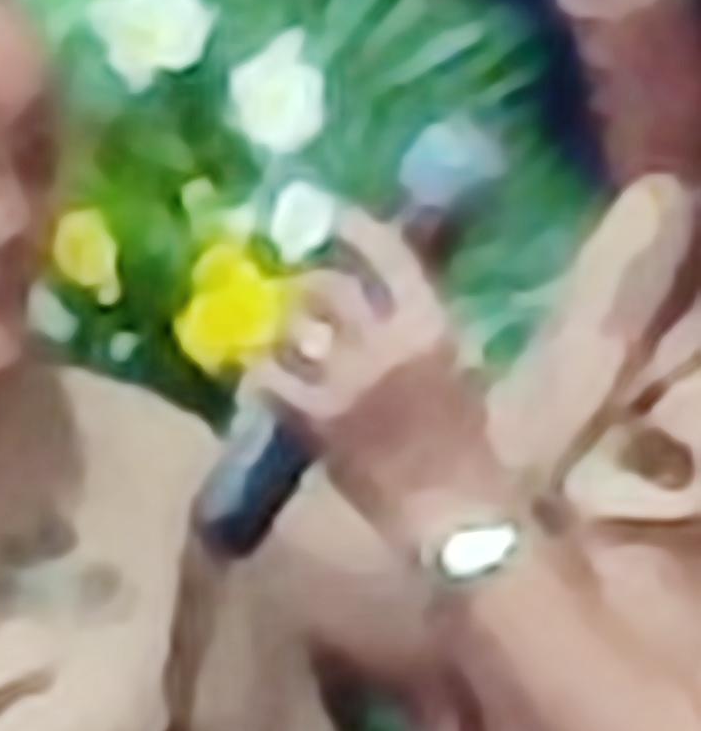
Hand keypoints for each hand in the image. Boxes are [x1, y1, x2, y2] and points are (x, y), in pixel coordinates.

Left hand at [266, 211, 506, 557]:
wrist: (457, 517)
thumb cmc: (474, 451)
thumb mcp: (466, 374)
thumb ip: (427, 335)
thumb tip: (397, 306)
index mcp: (431, 326)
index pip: (388, 255)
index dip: (355, 227)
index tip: (332, 213)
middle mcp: (383, 342)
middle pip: (325, 287)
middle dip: (307, 286)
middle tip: (299, 292)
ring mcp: (344, 378)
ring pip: (290, 329)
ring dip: (280, 330)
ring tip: (278, 336)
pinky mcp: (314, 418)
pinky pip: (268, 378)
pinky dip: (258, 373)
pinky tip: (256, 376)